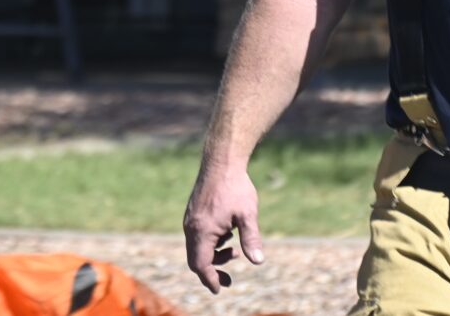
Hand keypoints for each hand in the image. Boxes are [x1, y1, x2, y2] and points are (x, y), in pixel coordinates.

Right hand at [184, 165, 264, 292]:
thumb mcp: (247, 215)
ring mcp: (190, 219)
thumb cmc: (236, 186)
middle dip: (213, 271)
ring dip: (213, 255)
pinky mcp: (193, 212)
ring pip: (196, 247)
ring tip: (234, 251)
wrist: (222, 160)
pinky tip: (227, 234)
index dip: (211, 280)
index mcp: (202, 232)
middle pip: (196, 260)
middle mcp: (191, 227)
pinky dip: (210, 243)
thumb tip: (258, 262)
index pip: (201, 265)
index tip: (221, 289)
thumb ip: (251, 239)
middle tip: (229, 279)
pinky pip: (197, 236)